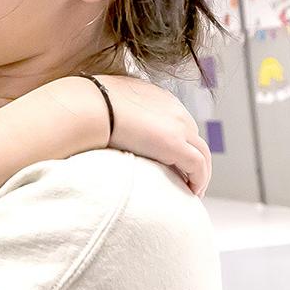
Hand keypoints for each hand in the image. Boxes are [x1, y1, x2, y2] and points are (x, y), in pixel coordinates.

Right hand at [90, 75, 210, 196]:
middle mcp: (174, 108)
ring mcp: (178, 125)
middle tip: (185, 178)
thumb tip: (100, 117)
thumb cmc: (87, 106)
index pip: (178, 122)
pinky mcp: (176, 144)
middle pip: (193, 138)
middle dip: (191, 158)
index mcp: (158, 96)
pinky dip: (199, 180)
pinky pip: (198, 167)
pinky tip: (191, 193)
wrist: (89, 108)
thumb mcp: (106, 102)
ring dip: (200, 173)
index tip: (171, 161)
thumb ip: (114, 109)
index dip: (178, 143)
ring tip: (191, 190)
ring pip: (202, 153)